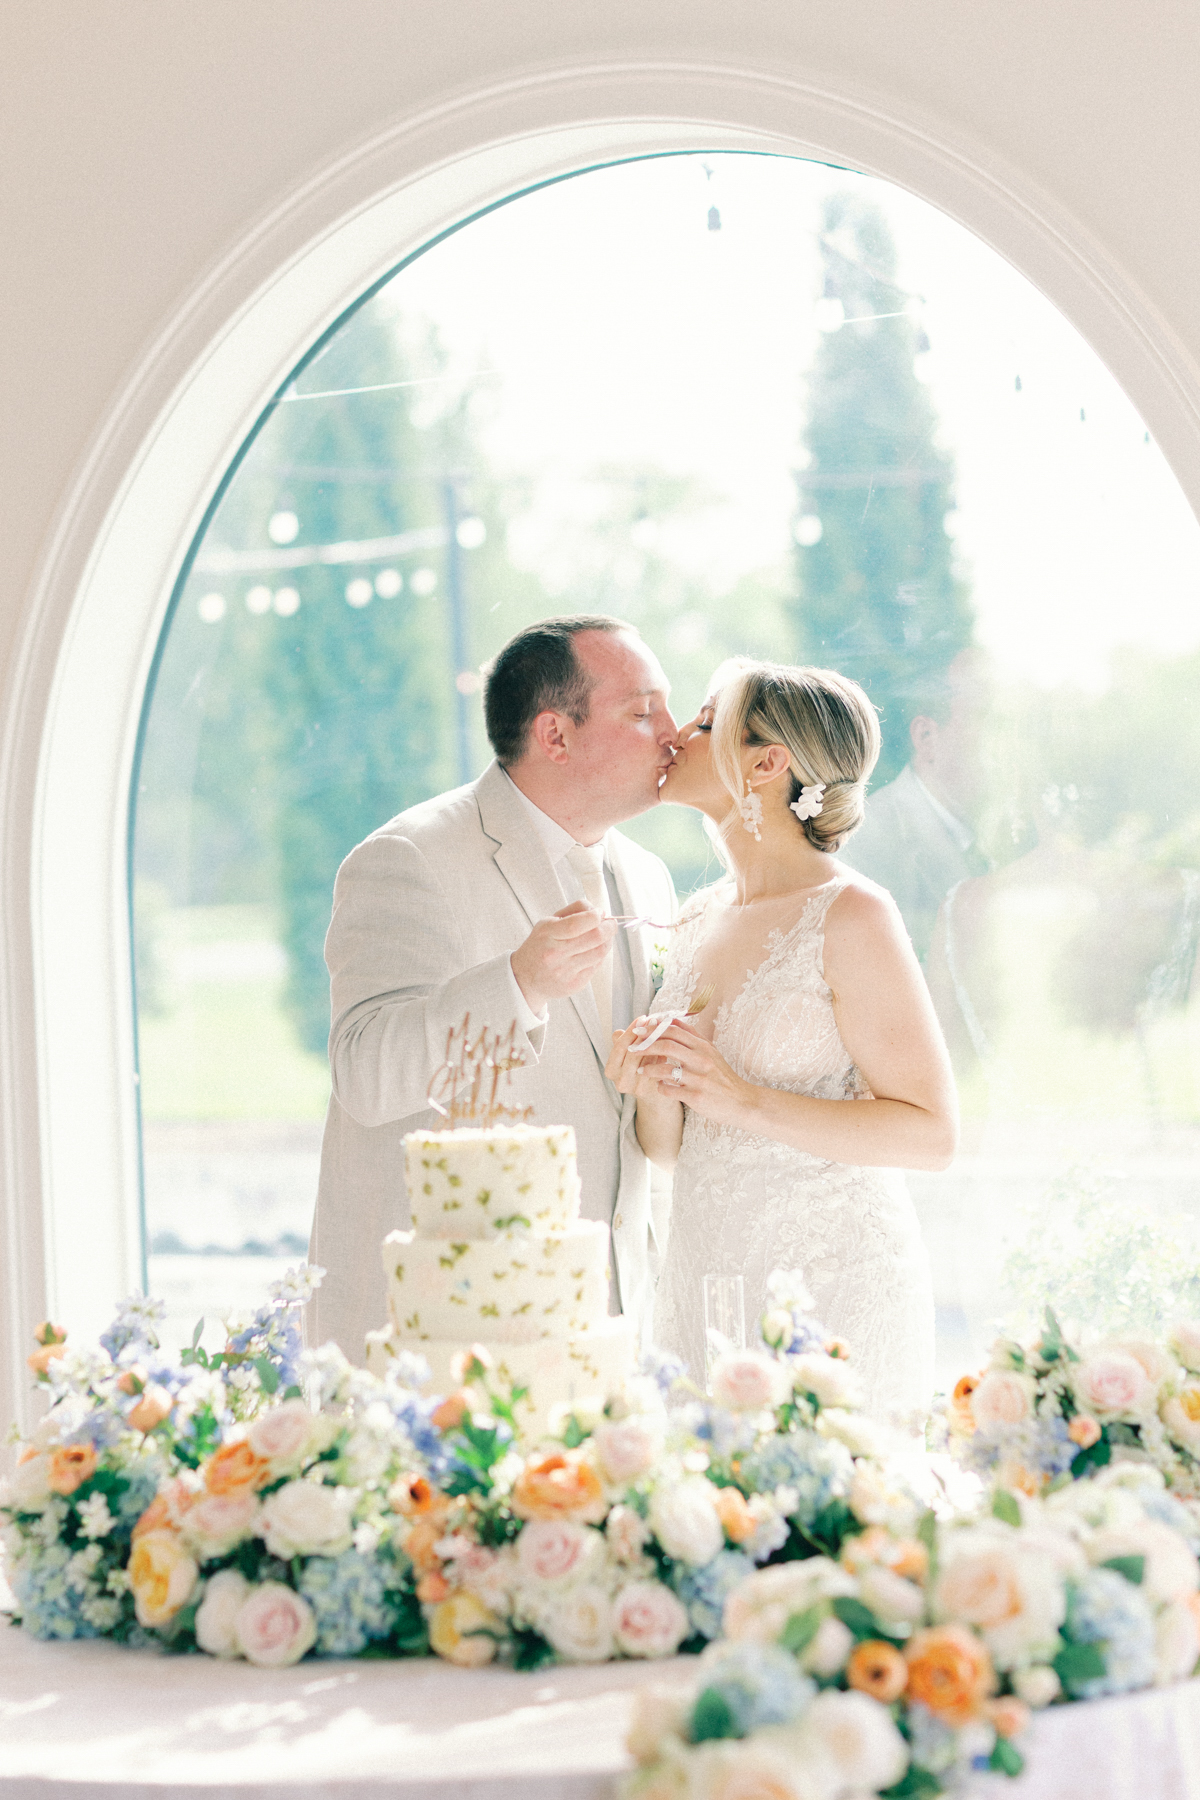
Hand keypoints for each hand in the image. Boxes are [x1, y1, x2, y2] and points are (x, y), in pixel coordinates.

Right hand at [510, 901, 616, 1014]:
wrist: (525, 978)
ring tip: (605, 935)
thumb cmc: (541, 945)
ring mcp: (565, 971)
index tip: (600, 912)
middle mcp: (555, 954)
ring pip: (599, 952)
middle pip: (594, 938)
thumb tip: (600, 911)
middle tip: (610, 923)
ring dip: (608, 941)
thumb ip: (574, 911)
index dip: (595, 916)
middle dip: (609, 927)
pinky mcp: (574, 985)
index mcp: (548, 934)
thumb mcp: (548, 922)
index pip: (576, 924)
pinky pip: (596, 966)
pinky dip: (600, 955)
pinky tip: (594, 950)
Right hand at [605, 1015, 681, 1098]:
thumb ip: (624, 1042)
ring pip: (646, 1058)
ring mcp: (635, 1088)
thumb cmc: (641, 1068)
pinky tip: (671, 1043)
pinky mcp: (651, 1091)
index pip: (619, 1046)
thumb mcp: (629, 1055)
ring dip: (656, 1041)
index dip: (631, 1030)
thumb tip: (624, 1029)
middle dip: (645, 1034)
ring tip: (664, 1028)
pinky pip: (658, 1067)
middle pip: (632, 1052)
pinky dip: (663, 1054)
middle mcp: (620, 1081)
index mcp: (611, 1070)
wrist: (655, 1096)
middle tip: (656, 1020)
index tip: (643, 1018)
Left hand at [627, 1020, 754, 1126]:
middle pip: (667, 1045)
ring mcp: (699, 1078)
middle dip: (645, 1045)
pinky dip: (660, 1088)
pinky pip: (670, 1090)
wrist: (742, 1102)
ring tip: (640, 1071)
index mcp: (703, 1046)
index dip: (653, 1029)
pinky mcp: (697, 1097)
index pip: (674, 1030)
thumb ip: (692, 1037)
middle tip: (632, 1048)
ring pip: (666, 1068)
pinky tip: (658, 1087)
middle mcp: (702, 1059)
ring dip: (649, 1069)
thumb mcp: (711, 1052)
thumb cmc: (722, 1077)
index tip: (639, 1030)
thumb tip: (673, 1020)